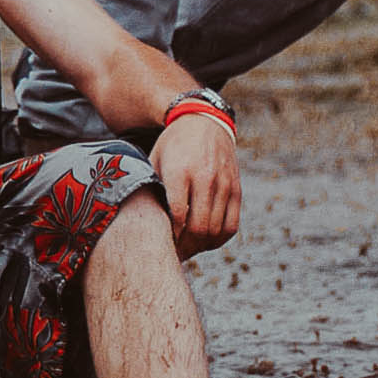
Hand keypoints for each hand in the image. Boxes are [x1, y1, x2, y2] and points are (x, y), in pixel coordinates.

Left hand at [148, 116, 240, 257]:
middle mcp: (205, 179)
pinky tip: (205, 243)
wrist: (203, 122)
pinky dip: (219, 240)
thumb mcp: (153, 161)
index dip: (169, 237)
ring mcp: (224, 185)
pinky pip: (232, 225)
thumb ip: (149, 188)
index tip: (158, 245)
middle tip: (171, 255)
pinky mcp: (236, 190)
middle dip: (184, 247)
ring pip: (216, 230)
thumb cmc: (171, 146)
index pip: (177, 215)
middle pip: (198, 227)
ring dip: (200, 247)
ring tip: (185, 250)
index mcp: (179, 172)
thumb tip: (140, 221)